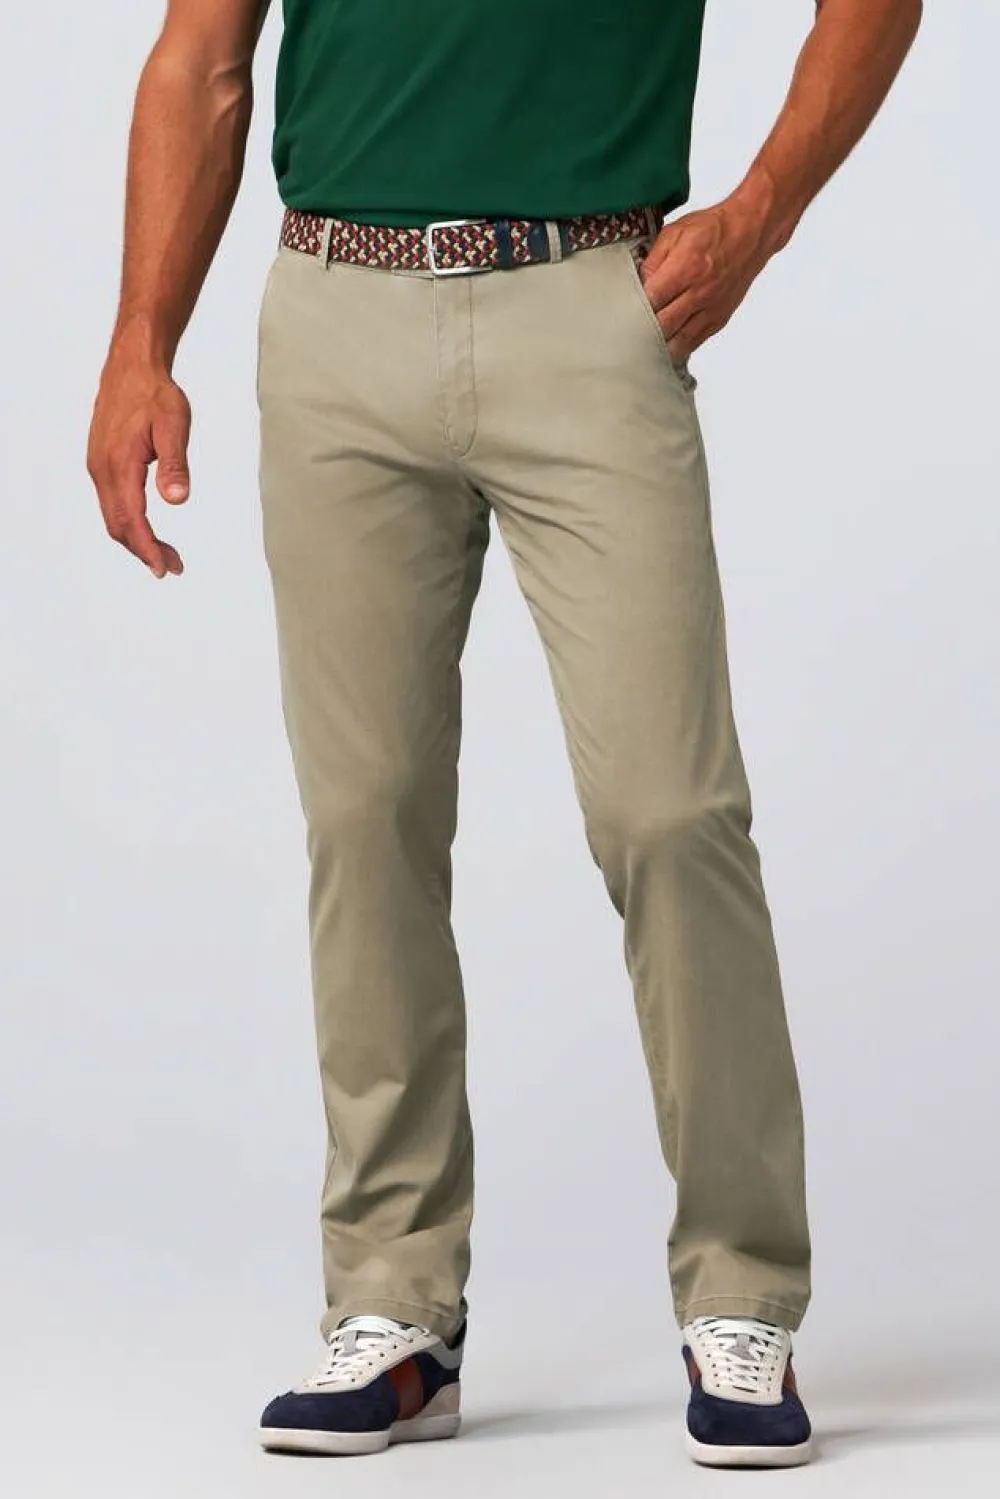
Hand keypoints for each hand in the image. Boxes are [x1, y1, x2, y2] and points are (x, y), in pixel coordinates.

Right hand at [87, 345, 190, 577]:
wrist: (131, 367)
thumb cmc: (155, 393)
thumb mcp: (174, 425)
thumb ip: (175, 463)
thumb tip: (178, 498)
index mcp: (119, 464)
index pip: (131, 519)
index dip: (148, 548)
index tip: (165, 568)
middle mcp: (102, 470)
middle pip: (118, 525)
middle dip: (144, 551)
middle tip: (173, 567)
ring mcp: (98, 467)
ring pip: (113, 516)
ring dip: (137, 539)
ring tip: (166, 555)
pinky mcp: (101, 462)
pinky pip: (111, 503)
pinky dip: (129, 522)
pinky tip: (147, 528)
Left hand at [638, 197, 771, 364]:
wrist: (751, 233)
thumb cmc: (714, 229)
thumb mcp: (675, 232)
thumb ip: (653, 260)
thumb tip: (637, 283)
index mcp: (686, 268)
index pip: (651, 300)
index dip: (632, 309)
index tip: (619, 312)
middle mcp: (700, 292)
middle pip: (662, 326)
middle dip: (642, 331)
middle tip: (625, 334)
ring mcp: (711, 308)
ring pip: (678, 342)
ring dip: (658, 346)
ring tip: (641, 348)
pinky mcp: (719, 318)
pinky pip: (694, 343)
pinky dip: (677, 348)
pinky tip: (663, 348)